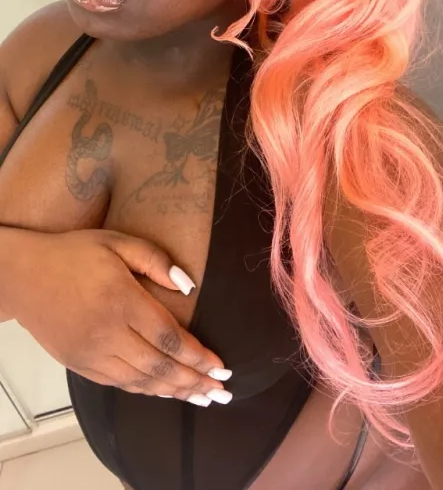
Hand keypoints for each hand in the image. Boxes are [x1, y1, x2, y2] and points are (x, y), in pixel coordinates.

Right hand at [2, 227, 231, 405]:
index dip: (198, 355)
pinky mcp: (79, 364)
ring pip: (140, 382)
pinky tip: (164, 392)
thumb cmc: (73, 253)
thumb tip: (188, 286)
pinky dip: (146, 391)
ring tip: (202, 397)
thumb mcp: (116, 242)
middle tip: (221, 392)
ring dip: (174, 392)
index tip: (222, 365)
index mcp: (121, 300)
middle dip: (195, 381)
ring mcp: (91, 353)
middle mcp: (107, 333)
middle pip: (160, 367)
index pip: (169, 337)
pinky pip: (119, 384)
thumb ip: (154, 260)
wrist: (22, 275)